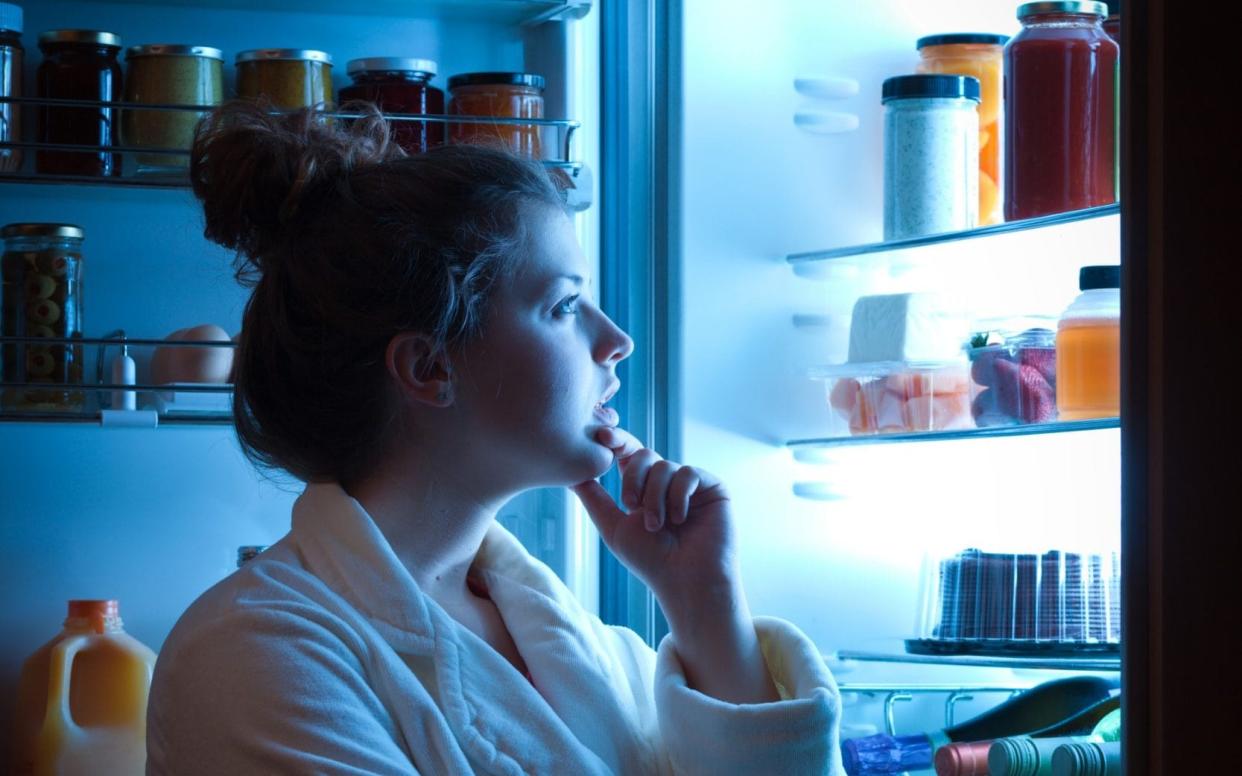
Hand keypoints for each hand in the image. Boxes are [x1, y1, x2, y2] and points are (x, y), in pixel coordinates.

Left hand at [571, 426, 737, 608]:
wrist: (686, 580)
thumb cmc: (650, 561)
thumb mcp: (613, 527)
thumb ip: (594, 499)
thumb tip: (572, 474)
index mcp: (642, 489)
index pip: (627, 455)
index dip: (616, 441)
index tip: (601, 436)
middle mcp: (666, 483)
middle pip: (643, 454)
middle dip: (633, 478)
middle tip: (630, 505)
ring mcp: (689, 484)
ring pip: (664, 466)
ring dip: (654, 497)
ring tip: (657, 526)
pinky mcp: (712, 487)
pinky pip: (688, 473)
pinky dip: (678, 496)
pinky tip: (678, 519)